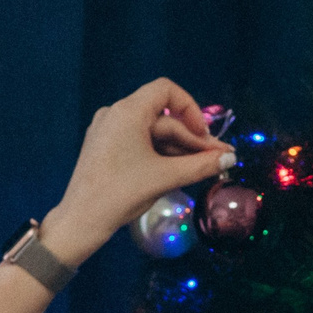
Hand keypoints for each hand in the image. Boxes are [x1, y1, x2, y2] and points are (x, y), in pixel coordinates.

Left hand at [40, 78, 230, 264]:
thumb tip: (231, 158)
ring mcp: (109, 131)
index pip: (166, 91)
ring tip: (203, 168)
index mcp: (127, 112)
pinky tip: (179, 170)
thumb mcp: (165, 177)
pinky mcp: (106, 148)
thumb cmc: (122, 193)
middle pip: (163, 118)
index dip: (191, 109)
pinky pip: (140, 143)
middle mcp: (115, 114)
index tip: (204, 136)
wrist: (81, 221)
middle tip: (218, 159)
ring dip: (179, 149)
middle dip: (191, 139)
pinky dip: (160, 154)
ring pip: (153, 133)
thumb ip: (201, 165)